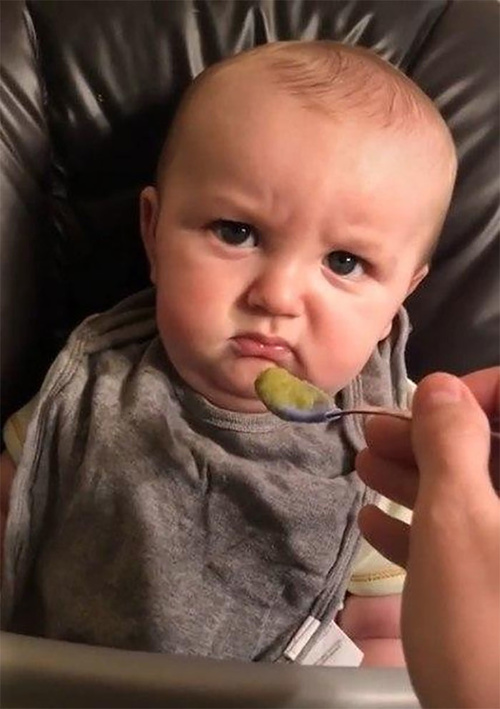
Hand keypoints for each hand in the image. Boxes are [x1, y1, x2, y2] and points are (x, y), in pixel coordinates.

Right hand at [356, 369, 499, 708]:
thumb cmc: (486, 628)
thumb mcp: (457, 522)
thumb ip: (451, 443)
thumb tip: (442, 385)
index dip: (474, 394)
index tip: (423, 406)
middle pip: (493, 450)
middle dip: (431, 438)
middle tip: (374, 435)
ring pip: (477, 496)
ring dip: (419, 479)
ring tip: (365, 468)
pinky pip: (471, 542)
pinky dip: (426, 529)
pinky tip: (378, 527)